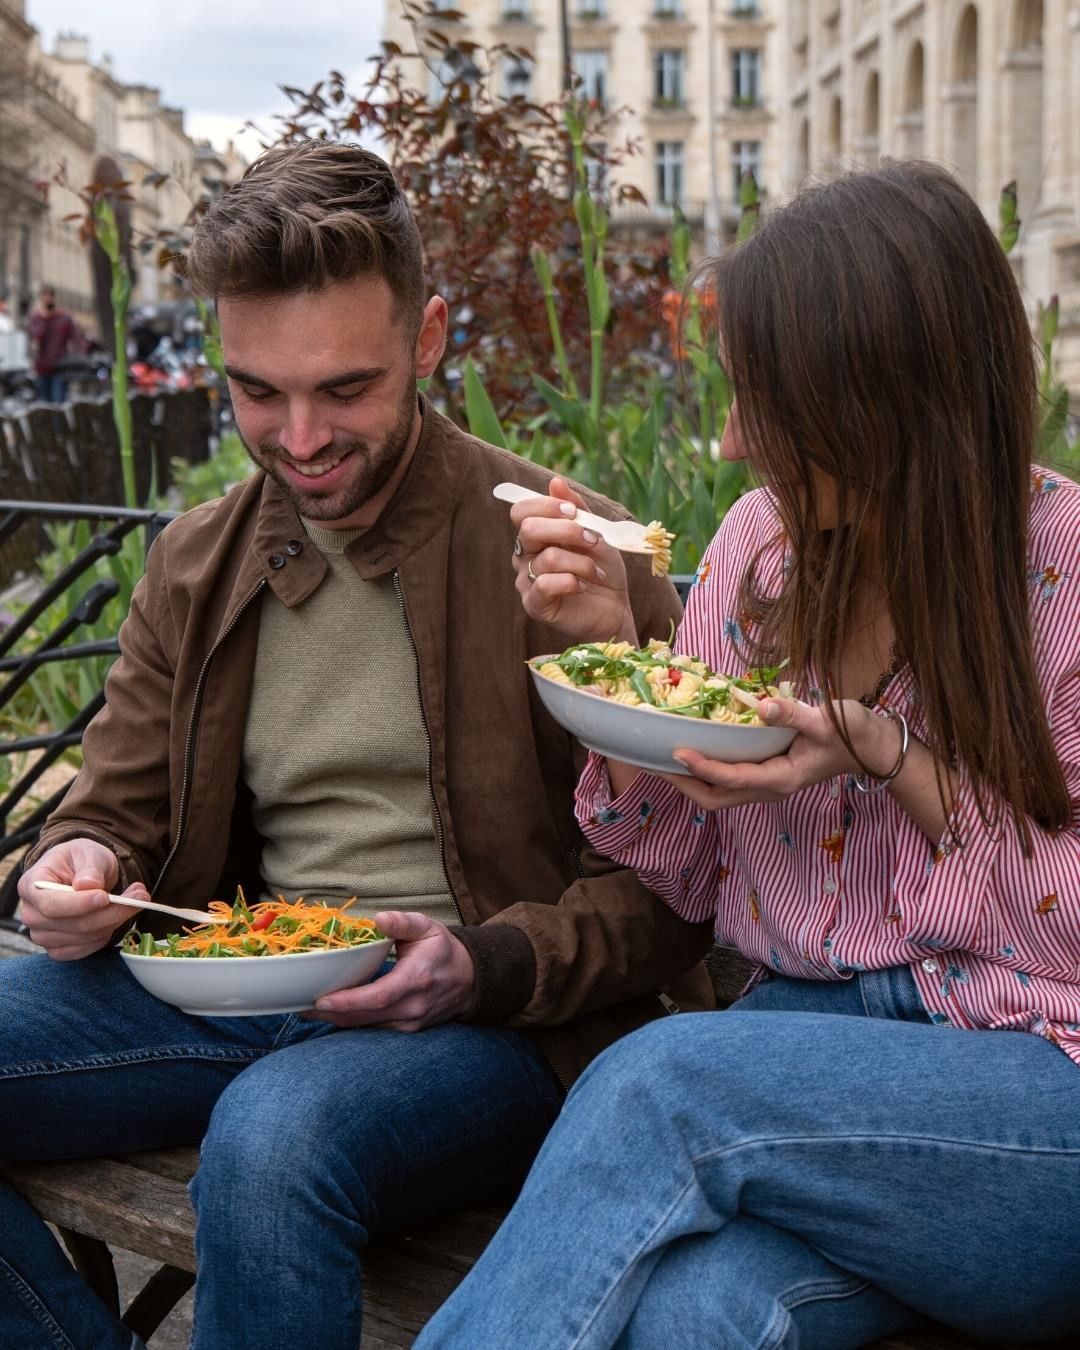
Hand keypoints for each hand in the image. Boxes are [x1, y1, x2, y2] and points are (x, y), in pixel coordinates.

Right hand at [17, 839, 147, 959]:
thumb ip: (89, 869)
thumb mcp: (88, 853)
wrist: (80, 873)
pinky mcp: (59, 948)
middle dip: (111, 911)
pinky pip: (88, 948)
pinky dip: (108, 933)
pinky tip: (116, 916)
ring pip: (87, 937)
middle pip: (74, 924)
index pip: (51, 904)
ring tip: (135, 899)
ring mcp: (43, 935)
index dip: (79, 904)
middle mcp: (32, 914)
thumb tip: (88, 885)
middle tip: (141, 895)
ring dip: (116, 920)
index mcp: (31, 885)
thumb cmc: (81, 860)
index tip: (105, 897)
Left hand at [303, 912, 475, 1031]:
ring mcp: (409, 1024)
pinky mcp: (405, 1032)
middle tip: (300, 1005)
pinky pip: (372, 1029)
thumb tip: (378, 919)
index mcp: (416, 979)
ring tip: (308, 1009)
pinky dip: (350, 1022)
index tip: (320, 1000)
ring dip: (336, 1020)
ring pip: (365, 1028)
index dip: (346, 1001)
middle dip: (329, 1014)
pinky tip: (331, 1013)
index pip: (377, 997)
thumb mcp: (427, 927)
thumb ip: (402, 922)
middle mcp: (412, 1007)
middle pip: (363, 1018)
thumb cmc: (443, 950)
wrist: (470, 980)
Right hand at [511, 477, 636, 644]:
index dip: (546, 506)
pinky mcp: (535, 605)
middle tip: (592, 540)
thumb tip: (555, 481)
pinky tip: (583, 586)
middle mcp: (524, 556)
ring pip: (548, 558)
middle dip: (567, 531)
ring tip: (596, 571)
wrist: (615, 609)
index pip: (521, 511)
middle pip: (529, 529)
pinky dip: (572, 581)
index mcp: (535, 536)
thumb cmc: (602, 570)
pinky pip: (546, 584)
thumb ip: (576, 508)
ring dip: (581, 562)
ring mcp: (526, 581)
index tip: (574, 512)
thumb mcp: (596, 533)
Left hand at [665, 697, 895, 809]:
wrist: (874, 747)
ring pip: (718, 792)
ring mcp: (766, 784)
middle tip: (651, 763)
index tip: (676, 751)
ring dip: (689, 779)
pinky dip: (704, 770)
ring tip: (660, 759)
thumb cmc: (853, 733)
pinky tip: (691, 750)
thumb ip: (794, 714)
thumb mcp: (827, 720)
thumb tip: (763, 706)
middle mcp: (769, 788)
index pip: (730, 778)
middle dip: (682, 783)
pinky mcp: (766, 774)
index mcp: (780, 779)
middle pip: (715, 797)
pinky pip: (727, 779)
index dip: (701, 767)